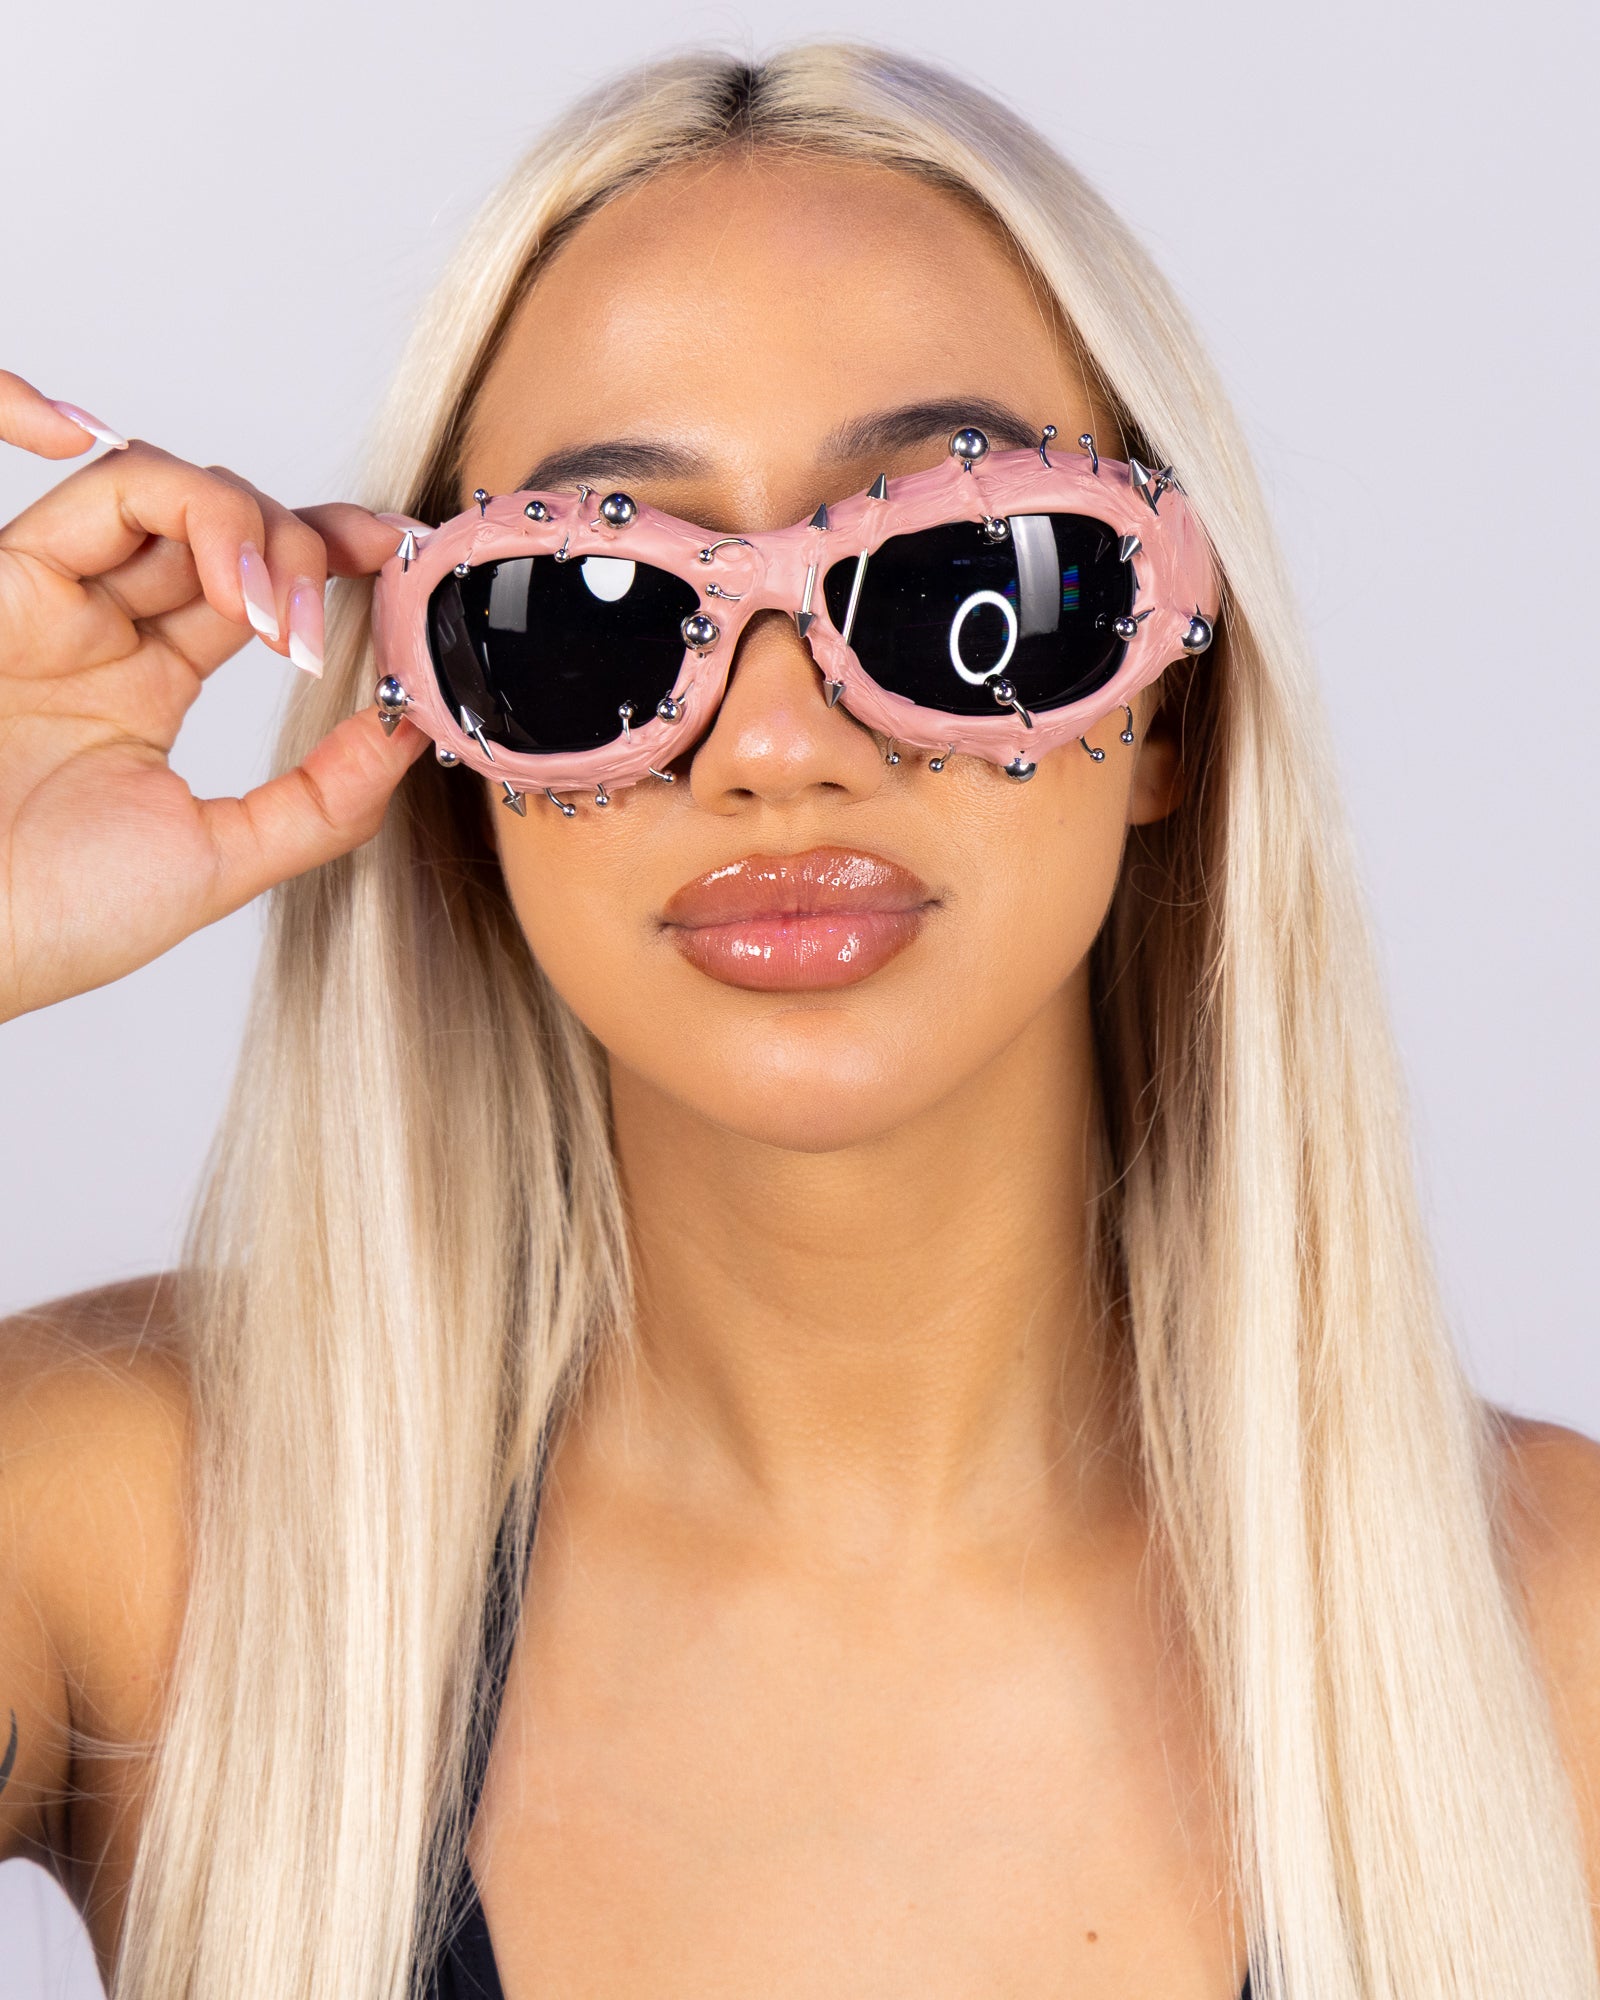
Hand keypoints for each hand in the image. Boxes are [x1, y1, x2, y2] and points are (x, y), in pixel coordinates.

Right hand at [0, 369, 426, 1023]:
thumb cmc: (50, 917)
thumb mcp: (219, 859)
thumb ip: (320, 801)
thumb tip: (408, 733)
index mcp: (142, 689)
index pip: (248, 588)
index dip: (327, 559)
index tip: (401, 562)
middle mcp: (98, 631)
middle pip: (221, 526)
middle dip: (307, 537)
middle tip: (352, 586)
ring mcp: (56, 600)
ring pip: (171, 490)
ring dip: (252, 525)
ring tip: (277, 610)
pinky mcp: (11, 578)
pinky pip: (108, 488)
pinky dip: (185, 495)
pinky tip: (233, 565)